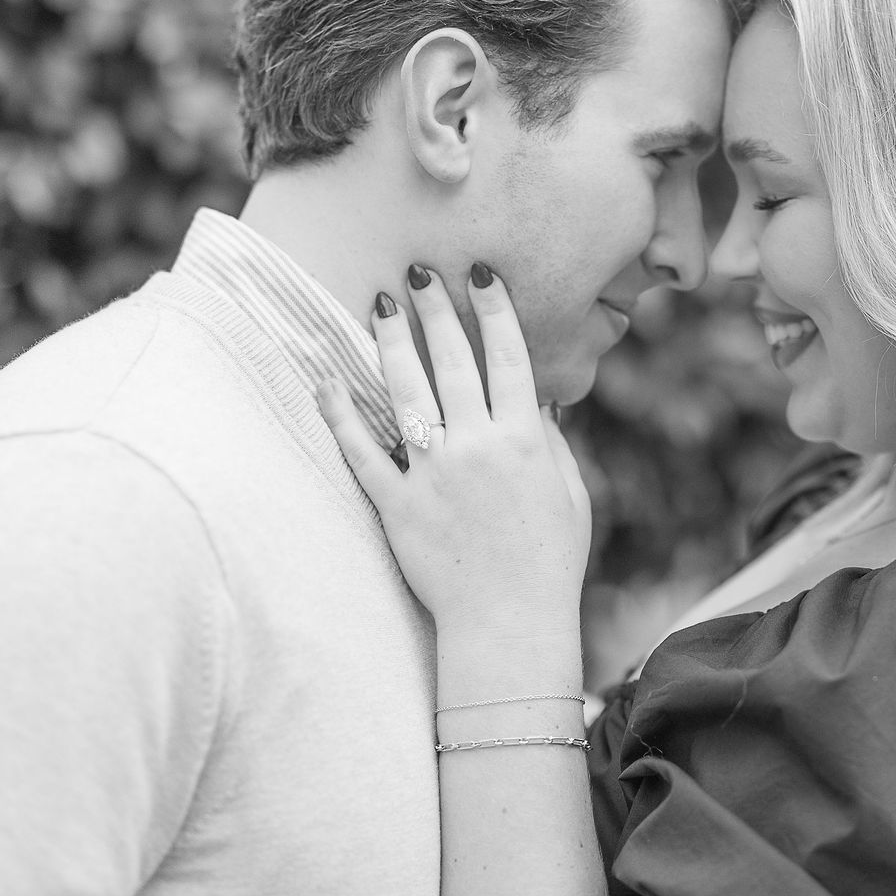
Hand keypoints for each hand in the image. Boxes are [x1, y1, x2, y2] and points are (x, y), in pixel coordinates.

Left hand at [318, 263, 591, 643]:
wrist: (509, 625)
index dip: (494, 308)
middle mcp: (479, 448)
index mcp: (525, 440)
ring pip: (407, 393)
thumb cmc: (549, 563)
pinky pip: (362, 451)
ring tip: (379, 304)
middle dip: (436, 309)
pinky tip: (325, 376)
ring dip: (392, 342)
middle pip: (453, 361)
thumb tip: (538, 395)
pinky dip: (341, 413)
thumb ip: (551, 441)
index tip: (480, 271)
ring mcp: (434, 475)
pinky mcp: (397, 505)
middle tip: (418, 270)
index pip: (508, 356)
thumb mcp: (570, 494)